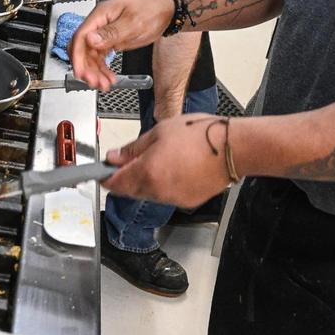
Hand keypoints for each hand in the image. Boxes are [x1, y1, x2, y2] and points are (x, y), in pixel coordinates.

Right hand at [70, 0, 173, 89]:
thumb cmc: (152, 9)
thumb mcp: (133, 23)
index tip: (81, 72)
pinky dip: (103, 70)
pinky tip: (108, 78)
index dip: (78, 56)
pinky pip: (101, 58)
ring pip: (91, 56)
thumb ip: (111, 33)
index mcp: (101, 14)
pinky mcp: (111, 41)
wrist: (166, 10)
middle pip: (84, 49)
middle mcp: (100, 24)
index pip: (81, 36)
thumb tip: (90, 39)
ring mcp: (104, 33)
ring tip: (103, 84)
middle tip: (94, 82)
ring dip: (95, 72)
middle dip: (86, 67)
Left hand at [102, 115, 231, 207]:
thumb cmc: (201, 135)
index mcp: (147, 172)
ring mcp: (173, 199)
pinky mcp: (187, 202)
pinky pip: (166, 195)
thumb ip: (133, 148)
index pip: (115, 183)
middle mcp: (158, 191)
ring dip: (145, 181)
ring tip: (160, 158)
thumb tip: (115, 157)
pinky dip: (164, 184)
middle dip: (125, 178)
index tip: (102, 173)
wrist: (233, 148)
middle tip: (130, 161)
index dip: (105, 178)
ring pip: (148, 194)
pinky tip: (175, 167)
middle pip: (130, 191)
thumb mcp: (159, 132)